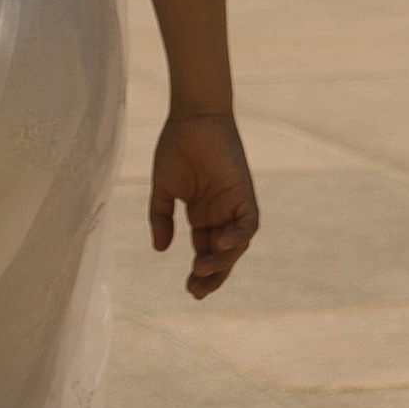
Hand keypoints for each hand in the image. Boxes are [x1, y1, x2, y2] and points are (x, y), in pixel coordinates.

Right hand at [150, 109, 257, 297]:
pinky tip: (220, 246)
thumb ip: (161, 217)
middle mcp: (221, 216)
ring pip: (236, 246)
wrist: (194, 116)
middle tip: (196, 291)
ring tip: (201, 270)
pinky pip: (248, 225)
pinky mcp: (245, 196)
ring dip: (222, 262)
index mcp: (203, 215)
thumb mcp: (164, 187)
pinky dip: (237, 238)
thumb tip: (160, 250)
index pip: (204, 252)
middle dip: (212, 276)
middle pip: (222, 256)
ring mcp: (234, 207)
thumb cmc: (177, 146)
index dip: (199, 273)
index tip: (189, 289)